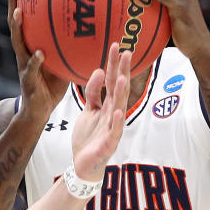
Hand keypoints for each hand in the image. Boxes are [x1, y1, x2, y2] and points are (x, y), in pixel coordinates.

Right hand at [7, 0, 66, 123]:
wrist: (39, 112)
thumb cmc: (52, 86)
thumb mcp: (63, 61)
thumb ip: (71, 46)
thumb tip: (94, 28)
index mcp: (30, 45)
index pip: (26, 18)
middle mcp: (23, 52)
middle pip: (15, 23)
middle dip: (13, 2)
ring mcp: (23, 66)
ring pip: (17, 43)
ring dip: (17, 27)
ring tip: (19, 12)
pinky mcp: (28, 82)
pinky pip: (31, 69)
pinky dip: (35, 61)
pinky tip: (39, 53)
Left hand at [71, 43, 130, 180]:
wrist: (83, 163)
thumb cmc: (89, 137)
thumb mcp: (88, 110)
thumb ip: (92, 92)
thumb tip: (99, 71)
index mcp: (107, 105)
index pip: (112, 80)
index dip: (113, 64)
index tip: (115, 45)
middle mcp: (113, 113)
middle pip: (119, 89)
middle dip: (122, 71)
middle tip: (126, 52)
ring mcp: (112, 127)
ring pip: (119, 107)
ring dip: (122, 93)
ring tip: (124, 77)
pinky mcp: (109, 142)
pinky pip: (114, 131)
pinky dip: (117, 121)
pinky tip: (119, 111)